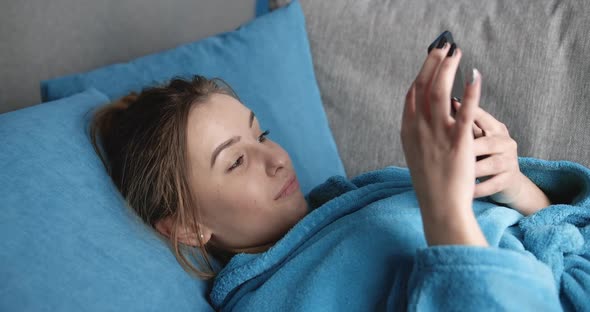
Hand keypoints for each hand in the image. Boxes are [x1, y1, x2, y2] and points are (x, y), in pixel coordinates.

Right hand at [401, 43, 486, 245]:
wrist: (440, 207)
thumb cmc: (429, 184)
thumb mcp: (415, 154)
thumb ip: (417, 133)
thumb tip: (423, 114)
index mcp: (407, 131)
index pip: (412, 94)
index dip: (421, 73)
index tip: (430, 60)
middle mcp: (419, 129)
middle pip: (424, 86)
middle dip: (433, 62)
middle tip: (444, 47)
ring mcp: (437, 135)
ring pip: (440, 92)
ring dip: (448, 68)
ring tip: (457, 53)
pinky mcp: (458, 142)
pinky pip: (464, 112)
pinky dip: (470, 92)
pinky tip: (475, 76)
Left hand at [452, 100, 550, 214]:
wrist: (506, 181)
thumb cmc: (483, 155)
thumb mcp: (476, 138)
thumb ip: (462, 124)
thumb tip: (443, 104)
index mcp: (495, 127)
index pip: (481, 117)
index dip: (465, 116)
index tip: (444, 117)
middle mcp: (505, 142)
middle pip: (488, 143)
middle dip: (467, 149)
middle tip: (446, 153)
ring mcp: (510, 161)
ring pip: (491, 164)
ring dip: (472, 170)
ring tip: (454, 173)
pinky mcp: (509, 179)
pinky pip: (492, 185)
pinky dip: (477, 188)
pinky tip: (463, 190)